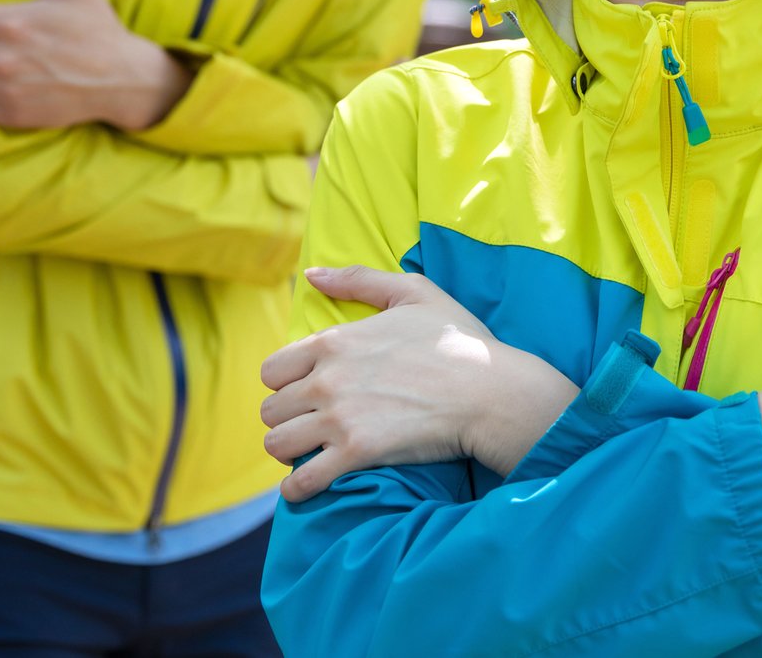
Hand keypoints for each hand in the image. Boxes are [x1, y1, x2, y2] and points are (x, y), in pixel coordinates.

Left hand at [259, 266, 578, 502]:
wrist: (490, 390)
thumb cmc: (458, 339)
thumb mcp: (412, 292)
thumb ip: (358, 280)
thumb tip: (312, 273)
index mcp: (334, 342)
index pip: (272, 369)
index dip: (284, 382)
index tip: (303, 392)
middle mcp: (327, 380)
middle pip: (271, 409)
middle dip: (286, 419)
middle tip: (309, 425)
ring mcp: (340, 419)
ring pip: (277, 444)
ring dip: (288, 451)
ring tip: (307, 453)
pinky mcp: (357, 454)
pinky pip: (303, 481)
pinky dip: (297, 488)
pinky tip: (305, 487)